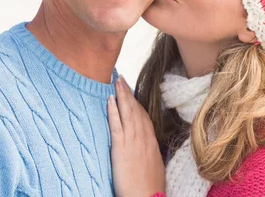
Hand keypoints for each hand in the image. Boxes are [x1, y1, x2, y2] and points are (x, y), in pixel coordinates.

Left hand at [108, 76, 164, 196]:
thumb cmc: (150, 188)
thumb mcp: (155, 167)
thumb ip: (150, 154)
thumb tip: (146, 149)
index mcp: (152, 143)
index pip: (144, 117)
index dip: (137, 103)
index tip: (132, 92)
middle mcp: (144, 139)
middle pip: (136, 110)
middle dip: (129, 94)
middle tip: (122, 79)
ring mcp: (133, 142)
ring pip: (128, 113)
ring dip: (121, 96)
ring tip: (116, 82)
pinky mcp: (121, 149)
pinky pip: (116, 126)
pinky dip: (113, 111)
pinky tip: (109, 100)